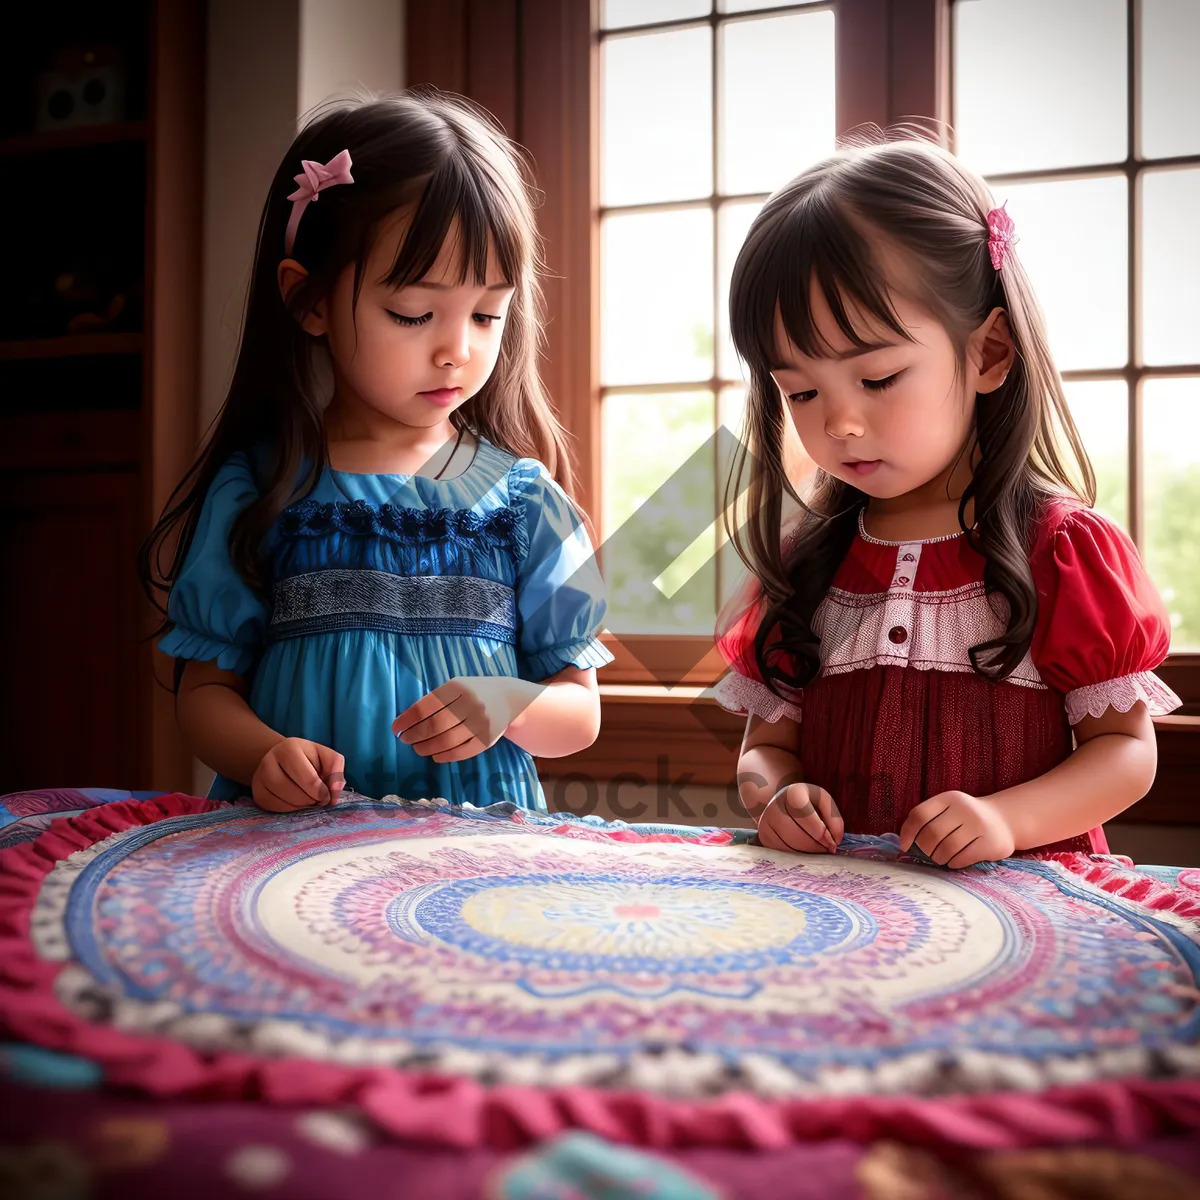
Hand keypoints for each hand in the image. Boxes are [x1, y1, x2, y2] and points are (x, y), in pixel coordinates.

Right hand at [251, 737, 344, 811]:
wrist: (283, 759)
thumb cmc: (309, 759)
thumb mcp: (327, 757)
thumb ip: (336, 771)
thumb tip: (333, 793)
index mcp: (289, 748)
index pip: (308, 780)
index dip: (321, 792)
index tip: (326, 795)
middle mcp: (269, 761)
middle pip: (293, 792)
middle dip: (310, 800)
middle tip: (318, 800)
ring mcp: (259, 778)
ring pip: (282, 802)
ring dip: (300, 807)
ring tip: (308, 800)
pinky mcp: (257, 793)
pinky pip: (274, 808)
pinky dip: (289, 810)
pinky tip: (296, 803)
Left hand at [392, 676, 532, 763]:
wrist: (508, 698)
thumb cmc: (473, 692)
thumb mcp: (456, 686)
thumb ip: (435, 700)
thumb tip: (407, 722)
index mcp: (458, 687)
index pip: (427, 706)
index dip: (408, 720)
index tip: (396, 729)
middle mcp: (471, 703)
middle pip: (436, 725)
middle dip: (416, 735)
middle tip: (406, 740)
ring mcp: (481, 722)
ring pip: (448, 741)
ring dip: (427, 748)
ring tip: (418, 748)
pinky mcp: (488, 739)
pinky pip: (463, 752)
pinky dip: (445, 756)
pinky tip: (435, 755)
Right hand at [757, 783, 843, 854]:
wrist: (782, 803)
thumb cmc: (807, 802)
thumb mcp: (823, 801)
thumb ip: (834, 818)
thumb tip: (835, 840)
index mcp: (792, 793)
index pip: (806, 817)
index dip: (821, 833)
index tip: (833, 843)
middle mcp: (774, 806)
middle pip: (796, 835)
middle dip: (815, 846)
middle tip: (827, 849)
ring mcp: (765, 822)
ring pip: (788, 846)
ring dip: (808, 853)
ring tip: (818, 849)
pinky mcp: (764, 837)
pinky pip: (782, 852)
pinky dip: (797, 855)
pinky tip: (805, 851)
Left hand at [899, 790, 1015, 868]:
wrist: (1004, 820)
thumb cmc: (966, 818)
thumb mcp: (949, 809)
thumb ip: (929, 819)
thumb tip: (905, 844)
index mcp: (949, 798)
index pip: (920, 814)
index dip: (908, 832)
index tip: (905, 846)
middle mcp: (965, 809)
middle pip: (933, 833)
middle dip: (925, 849)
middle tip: (926, 855)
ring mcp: (980, 825)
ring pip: (948, 848)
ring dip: (938, 858)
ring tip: (939, 858)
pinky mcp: (991, 843)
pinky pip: (963, 858)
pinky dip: (953, 863)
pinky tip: (953, 861)